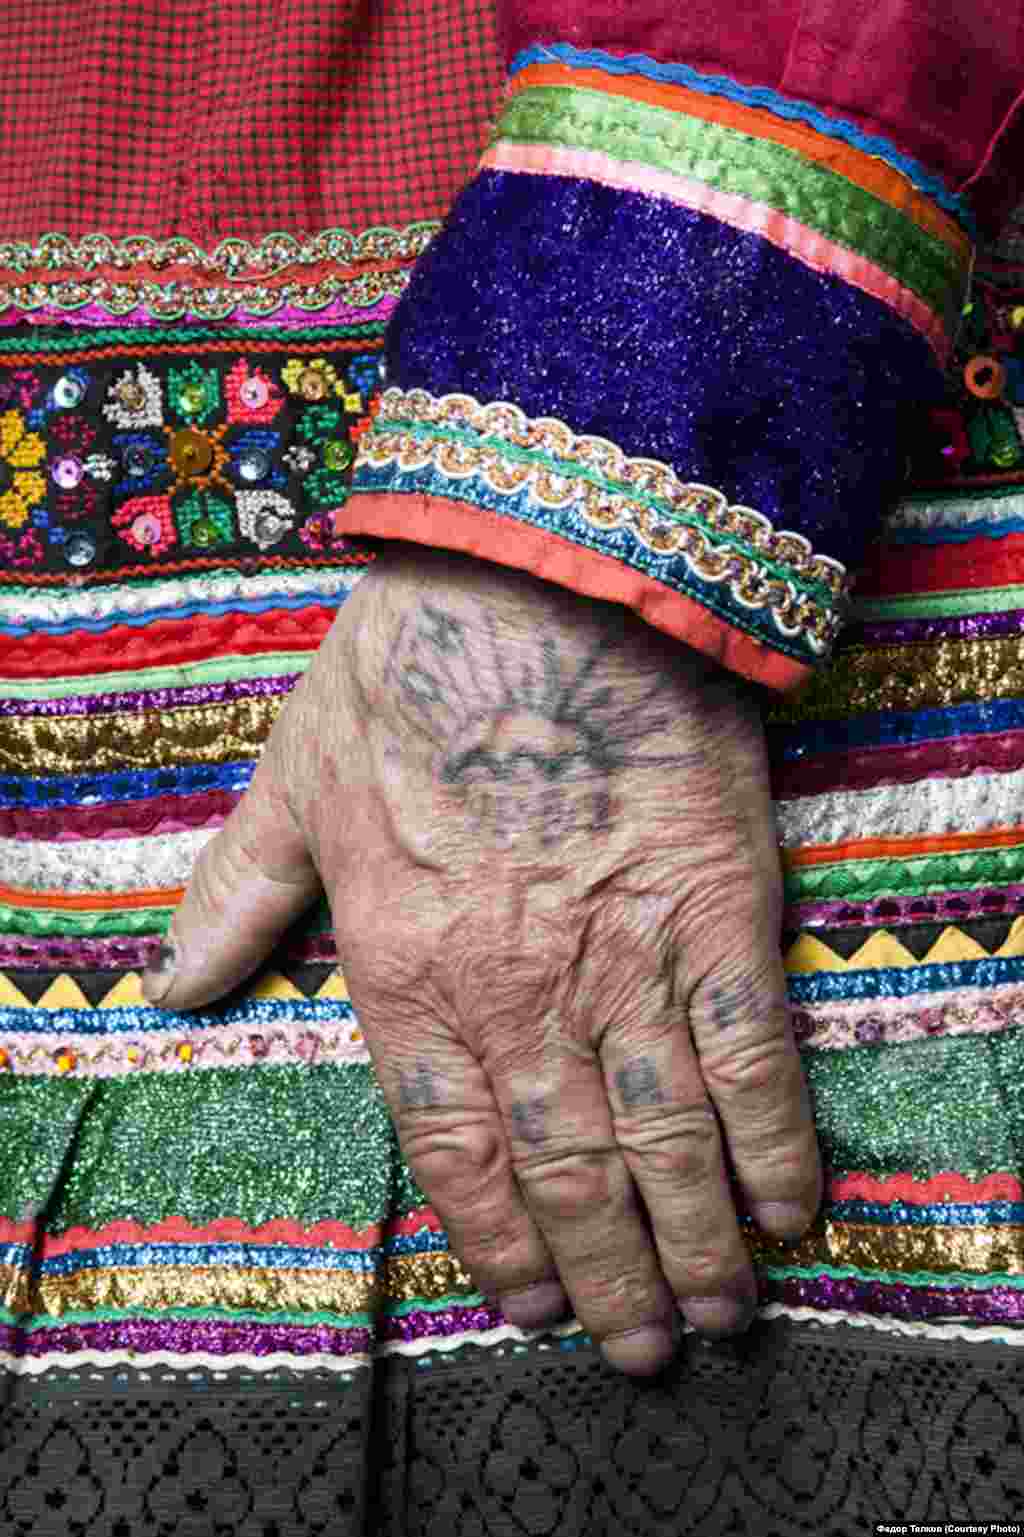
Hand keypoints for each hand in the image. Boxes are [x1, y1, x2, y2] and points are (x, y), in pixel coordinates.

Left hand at [144, 542, 820, 1374]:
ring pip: (660, 1144)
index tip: (527, 1302)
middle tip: (639, 1347)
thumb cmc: (412, 673)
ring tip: (714, 1313)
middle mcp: (514, 995)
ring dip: (689, 1243)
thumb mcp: (292, 778)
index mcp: (405, 971)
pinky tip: (784, 1205)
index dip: (494, 1239)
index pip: (451, 1149)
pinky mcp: (719, 918)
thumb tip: (173, 986)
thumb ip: (237, 895)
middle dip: (605, 1276)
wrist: (543, 582)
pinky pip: (752, 1062)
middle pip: (565, 1172)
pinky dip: (772, 1143)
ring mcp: (623, 964)